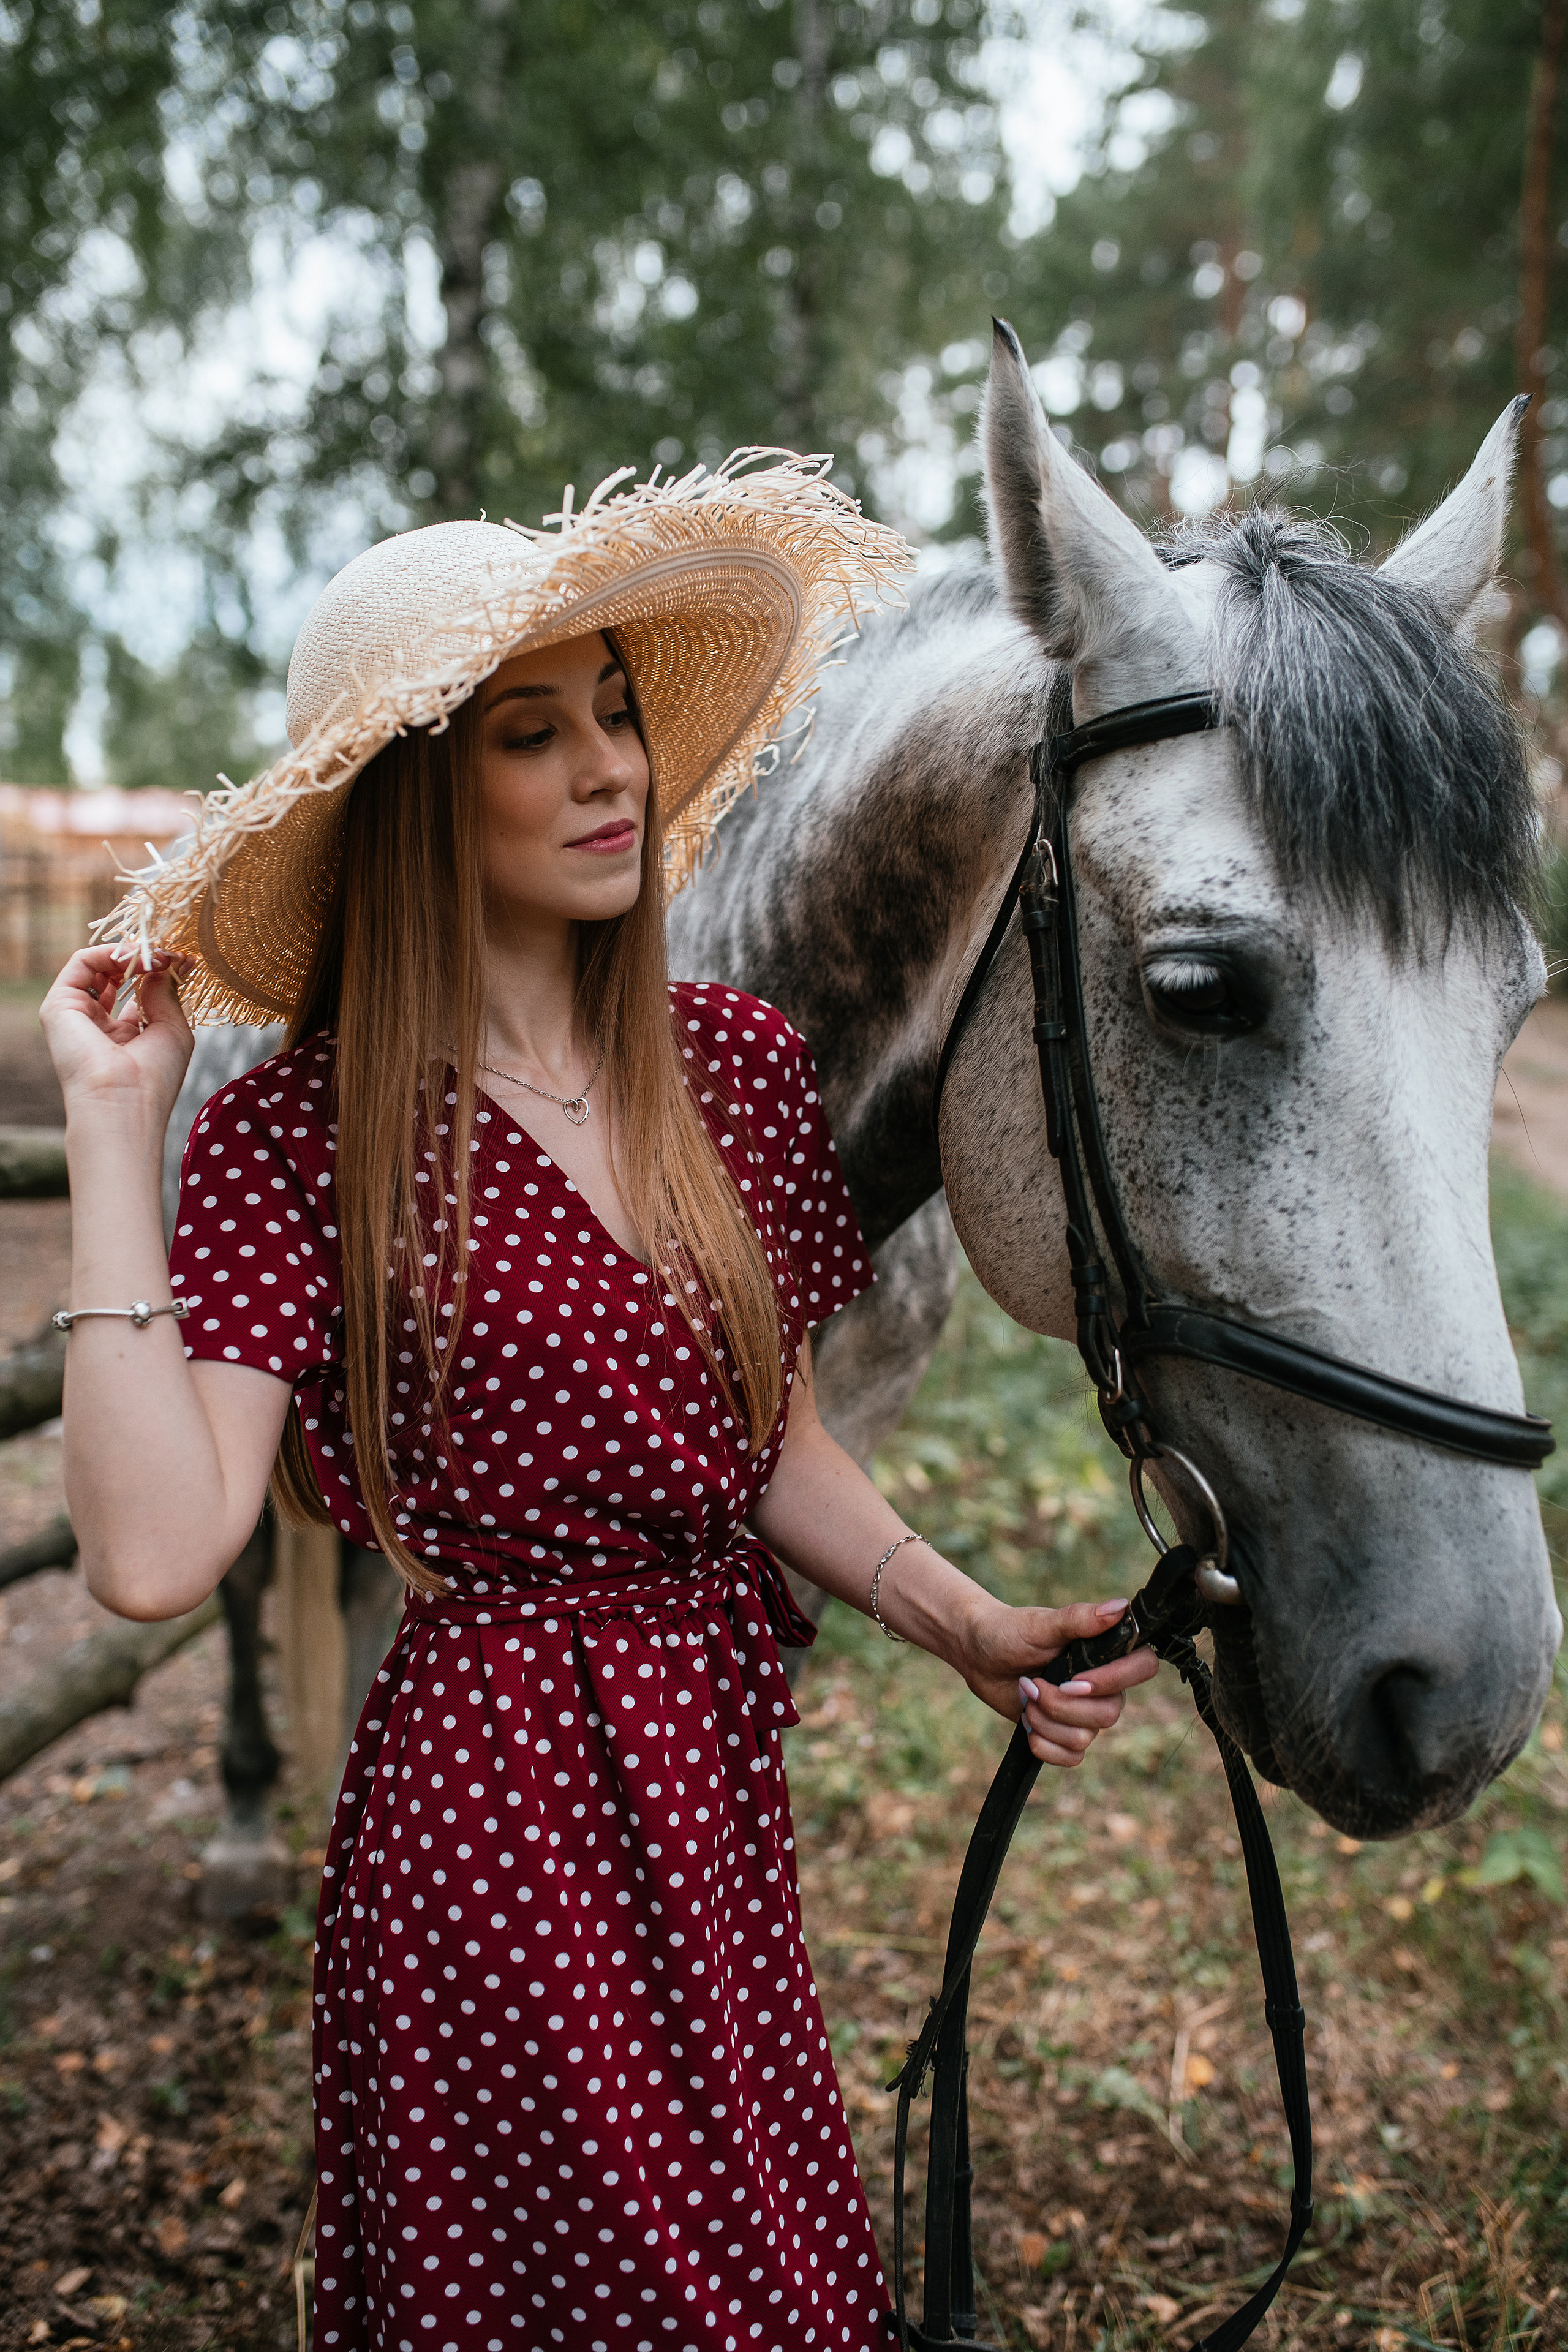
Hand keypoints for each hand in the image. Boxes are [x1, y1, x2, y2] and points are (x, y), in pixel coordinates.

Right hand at [40, 945, 194, 1131]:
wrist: (123, 1102)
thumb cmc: (154, 1076)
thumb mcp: (172, 1028)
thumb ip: (165, 992)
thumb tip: (165, 961)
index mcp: (125, 1038)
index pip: (138, 995)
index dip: (161, 972)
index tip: (185, 959)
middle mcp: (98, 1026)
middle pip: (116, 977)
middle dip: (145, 959)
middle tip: (170, 953)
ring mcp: (76, 1015)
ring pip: (98, 966)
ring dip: (130, 954)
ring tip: (155, 956)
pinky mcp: (59, 1005)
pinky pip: (82, 962)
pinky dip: (110, 952)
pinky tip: (136, 958)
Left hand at [954, 1593, 1159, 1769]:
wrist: (979, 1655)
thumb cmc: (1011, 1632)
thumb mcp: (1041, 1623)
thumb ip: (1080, 1618)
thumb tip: (1120, 1608)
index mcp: (1106, 1653)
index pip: (1142, 1668)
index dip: (1113, 1681)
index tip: (1072, 1679)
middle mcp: (1104, 1686)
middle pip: (1109, 1714)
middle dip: (1062, 1705)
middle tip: (1032, 1684)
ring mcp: (1085, 1713)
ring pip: (1085, 1738)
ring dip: (1046, 1722)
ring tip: (1026, 1696)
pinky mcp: (1065, 1735)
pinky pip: (1071, 1757)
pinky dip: (1044, 1745)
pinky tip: (1027, 1724)